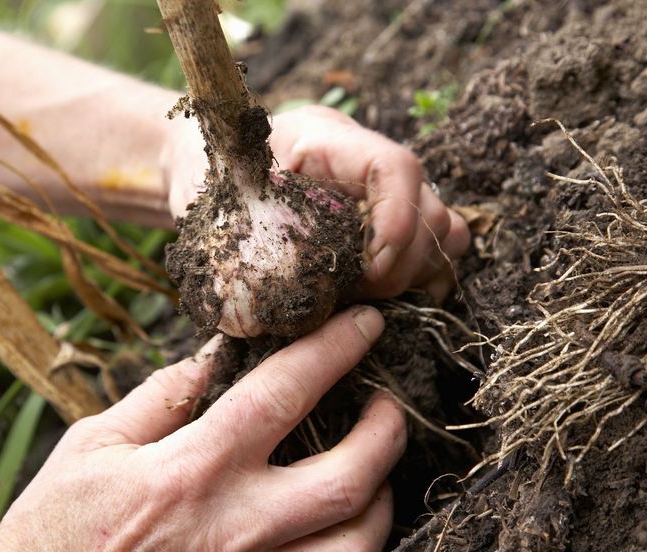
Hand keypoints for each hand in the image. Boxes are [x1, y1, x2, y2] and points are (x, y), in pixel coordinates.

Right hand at [0, 306, 404, 551]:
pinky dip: (340, 548)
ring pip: (356, 548)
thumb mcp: (92, 443)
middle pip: (350, 479)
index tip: (364, 323)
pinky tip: (327, 522)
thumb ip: (160, 396)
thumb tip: (212, 358)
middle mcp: (232, 529)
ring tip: (373, 468)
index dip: (335, 349)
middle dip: (389, 429)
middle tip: (391, 401)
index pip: (284, 394)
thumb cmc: (50, 532)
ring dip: (381, 500)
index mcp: (190, 471)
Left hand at [165, 104, 470, 301]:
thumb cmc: (207, 180)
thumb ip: (241, 247)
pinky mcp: (385, 222)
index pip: (396, 167)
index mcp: (326, 141)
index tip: (371, 270)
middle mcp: (365, 162)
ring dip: (413, 275)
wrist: (204, 165)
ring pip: (443, 232)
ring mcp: (382, 192)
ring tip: (362, 296)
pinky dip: (416, 281)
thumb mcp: (216, 204)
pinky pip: (432, 253)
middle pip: (430, 208)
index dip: (398, 222)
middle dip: (399, 265)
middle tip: (354, 293)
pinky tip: (374, 299)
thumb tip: (267, 316)